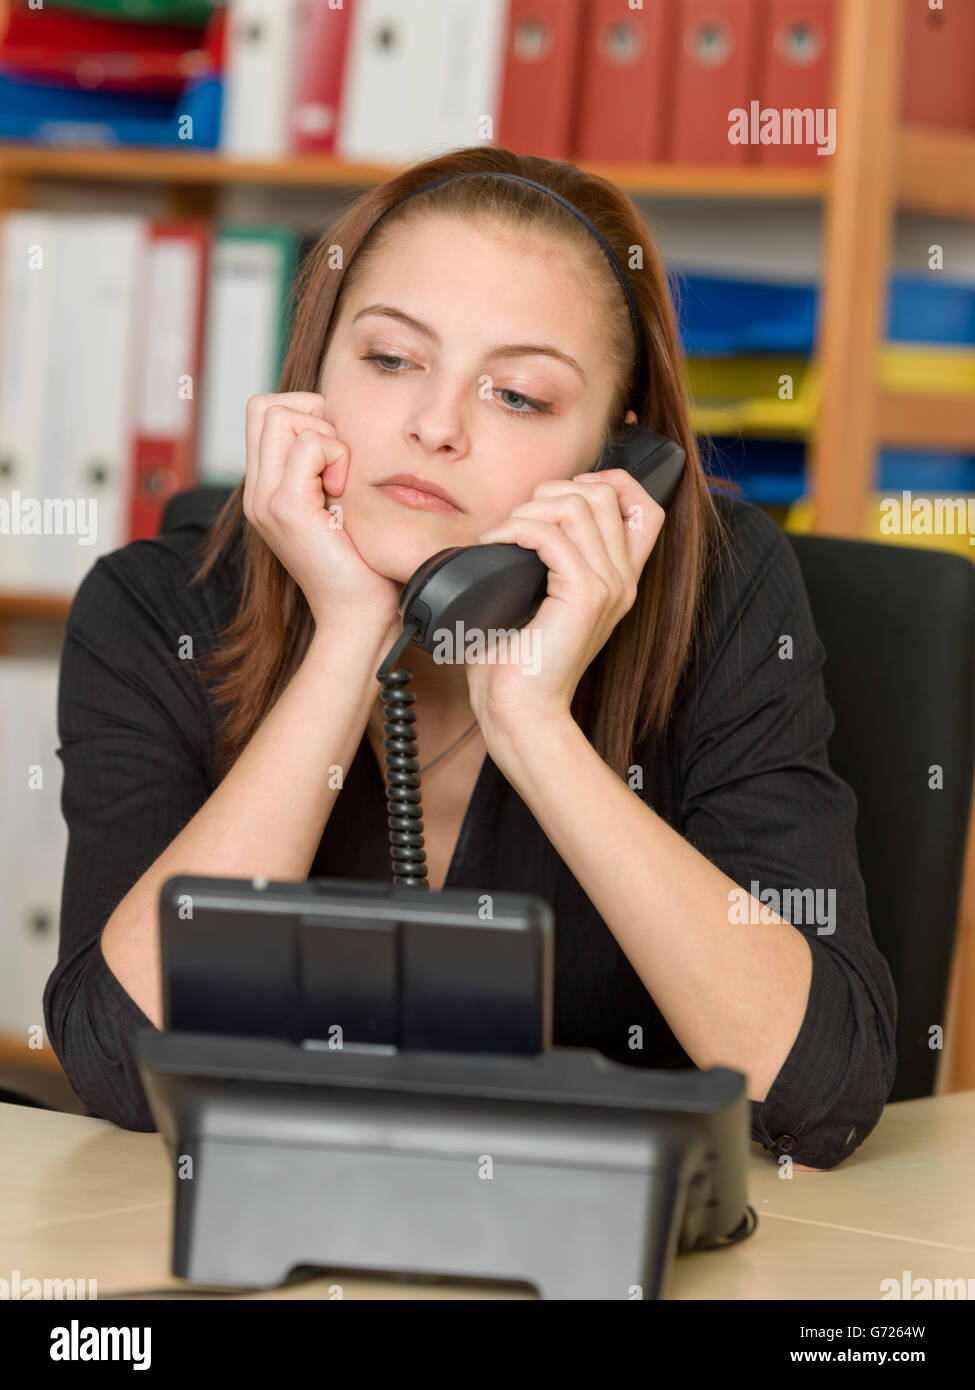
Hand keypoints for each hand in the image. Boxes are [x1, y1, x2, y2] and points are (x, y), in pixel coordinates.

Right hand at [242, 392, 401, 649]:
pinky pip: (310, 444)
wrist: (357, 617)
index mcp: (265, 491)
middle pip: (265, 405)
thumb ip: (327, 470)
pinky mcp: (287, 508)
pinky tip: (346, 491)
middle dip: (312, 415)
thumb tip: (340, 425)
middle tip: (339, 461)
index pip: (263, 413)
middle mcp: (256, 493)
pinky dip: (337, 455)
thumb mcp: (338, 507)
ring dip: (325, 435)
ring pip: (281, 415)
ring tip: (341, 481)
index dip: (305, 414)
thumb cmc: (360, 565)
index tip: (336, 456)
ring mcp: (266, 500)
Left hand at [465, 467, 665, 740]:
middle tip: (515, 523)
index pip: (646, 507)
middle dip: (551, 492)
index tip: (562, 494)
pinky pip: (552, 535)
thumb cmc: (519, 662)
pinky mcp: (584, 596)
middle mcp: (623, 580)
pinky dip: (516, 529)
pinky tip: (494, 545)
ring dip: (529, 509)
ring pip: (577, 505)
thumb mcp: (539, 601)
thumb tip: (520, 518)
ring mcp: (608, 586)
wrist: (522, 712)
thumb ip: (548, 561)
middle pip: (605, 493)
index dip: (611, 481)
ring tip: (503, 535)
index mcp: (620, 579)